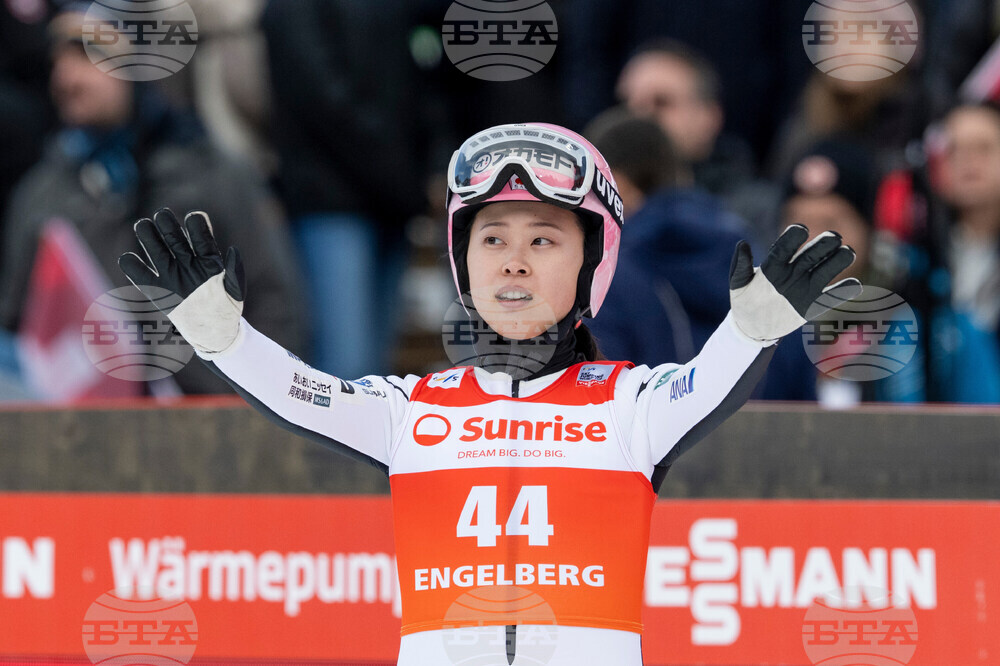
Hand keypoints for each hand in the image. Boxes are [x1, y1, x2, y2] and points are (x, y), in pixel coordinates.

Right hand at [119, 208, 245, 355]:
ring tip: (143, 225)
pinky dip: (132, 265)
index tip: (193, 219)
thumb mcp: (236, 291)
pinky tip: (130, 258)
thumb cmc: (228, 308)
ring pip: (155, 248)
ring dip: (148, 235)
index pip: (201, 236)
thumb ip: (234, 271)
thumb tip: (232, 250)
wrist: (215, 332)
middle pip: (174, 236)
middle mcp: (187, 261)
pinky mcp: (158, 290)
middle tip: (162, 215)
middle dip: (167, 224)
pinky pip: (140, 274)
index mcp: (208, 259)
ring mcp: (171, 274)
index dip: (196, 225)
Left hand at [728, 224, 862, 341]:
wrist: (753, 327)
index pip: (785, 247)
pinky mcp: (813, 304)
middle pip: (812, 254)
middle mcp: (794, 271)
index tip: (801, 230)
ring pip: (826, 270)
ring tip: (848, 252)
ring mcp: (806, 286)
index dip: (793, 237)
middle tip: (834, 237)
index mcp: (775, 264)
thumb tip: (742, 244)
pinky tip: (854, 285)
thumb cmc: (745, 300)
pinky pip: (831, 296)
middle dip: (823, 244)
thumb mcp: (738, 285)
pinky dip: (844, 291)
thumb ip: (740, 266)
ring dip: (838, 261)